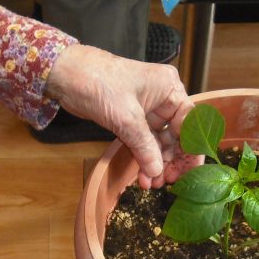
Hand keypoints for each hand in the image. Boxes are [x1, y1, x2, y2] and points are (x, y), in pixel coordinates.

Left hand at [44, 44, 199, 188]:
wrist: (66, 75)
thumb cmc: (99, 84)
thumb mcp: (126, 117)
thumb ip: (144, 146)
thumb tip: (157, 171)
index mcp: (169, 89)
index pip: (190, 122)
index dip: (192, 148)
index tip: (192, 172)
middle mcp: (162, 98)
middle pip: (177, 134)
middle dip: (172, 160)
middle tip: (168, 182)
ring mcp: (147, 109)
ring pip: (159, 141)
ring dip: (157, 162)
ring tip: (152, 184)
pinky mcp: (131, 118)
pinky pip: (143, 141)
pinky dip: (144, 157)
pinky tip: (144, 175)